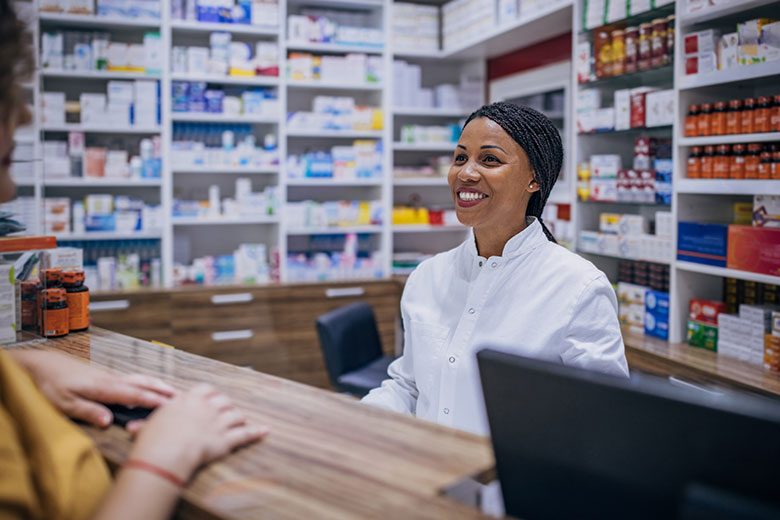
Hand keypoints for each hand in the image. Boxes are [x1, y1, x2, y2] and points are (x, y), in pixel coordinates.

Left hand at [10, 349, 176, 426]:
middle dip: (163, 389)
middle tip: (182, 396)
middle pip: (143, 383)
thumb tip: (109, 421)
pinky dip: (146, 383)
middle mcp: (110, 380)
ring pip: (139, 379)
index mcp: (102, 387)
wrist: (40, 365)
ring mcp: (108, 377)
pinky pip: (132, 380)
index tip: (171, 405)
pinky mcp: (104, 377)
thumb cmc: (49, 384)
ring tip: (172, 391)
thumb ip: (87, 411)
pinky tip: (149, 388)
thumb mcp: (63, 404)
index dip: (154, 401)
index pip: (134, 395)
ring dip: (157, 385)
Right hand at [127, 384, 267, 481]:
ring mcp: (218, 423)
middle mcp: (206, 408)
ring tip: (240, 421)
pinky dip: (256, 432)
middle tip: (226, 411)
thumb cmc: (154, 439)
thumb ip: (145, 423)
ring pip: (236, 415)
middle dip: (226, 406)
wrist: (166, 452)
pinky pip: (245, 434)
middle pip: (224, 401)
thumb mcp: (148, 425)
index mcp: (189, 400)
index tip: (211, 398)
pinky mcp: (226, 440)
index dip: (211, 394)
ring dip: (238, 419)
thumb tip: (132, 427)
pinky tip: (264, 431)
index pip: (206, 390)